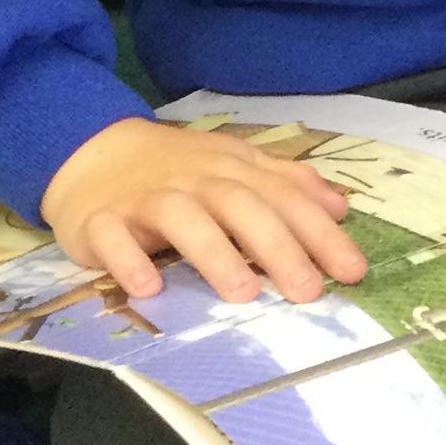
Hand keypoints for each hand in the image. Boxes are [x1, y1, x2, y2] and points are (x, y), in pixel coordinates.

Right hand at [43, 116, 367, 302]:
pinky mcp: (100, 220)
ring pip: (183, 218)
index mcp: (233, 170)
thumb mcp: (235, 166)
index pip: (284, 198)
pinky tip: (148, 288)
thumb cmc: (177, 170)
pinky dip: (128, 261)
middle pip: (241, 206)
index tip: (353, 271)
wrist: (92, 151)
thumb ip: (286, 185)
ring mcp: (146, 199)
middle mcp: (195, 181)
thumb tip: (340, 207)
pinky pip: (112, 238)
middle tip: (308, 291)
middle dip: (278, 247)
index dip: (320, 233)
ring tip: (242, 293)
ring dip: (214, 253)